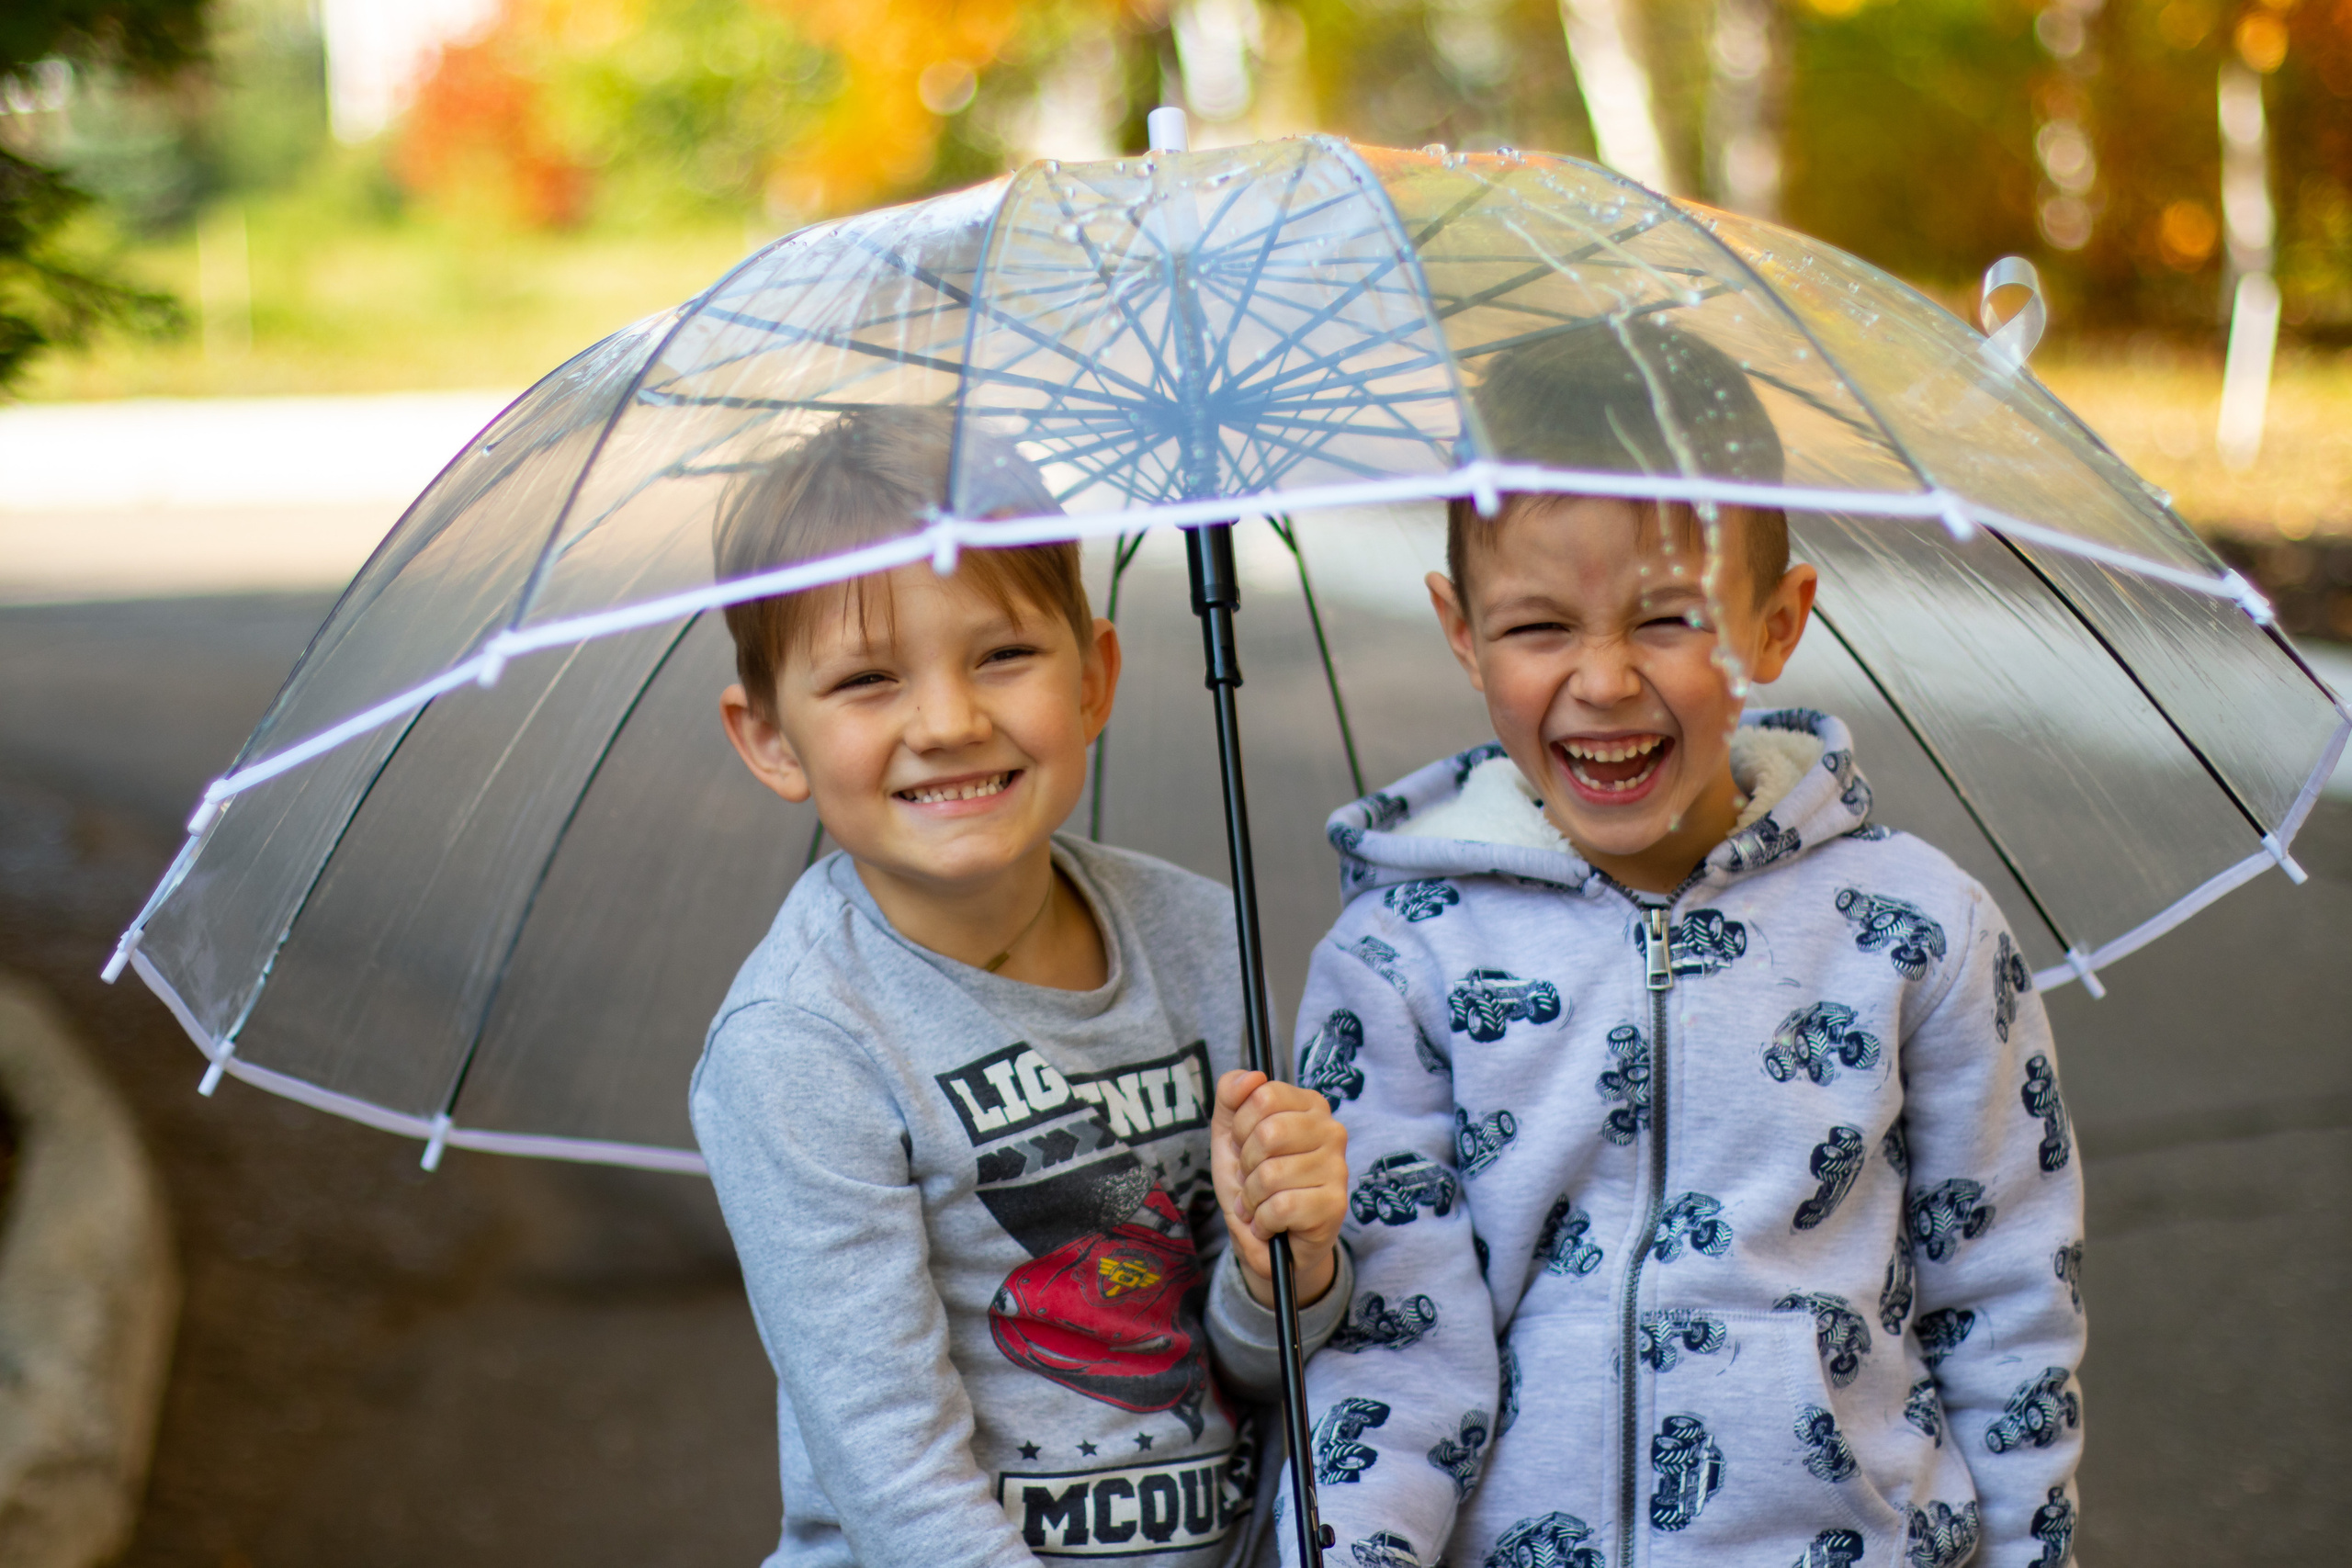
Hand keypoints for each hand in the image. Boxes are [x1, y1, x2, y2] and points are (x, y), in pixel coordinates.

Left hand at [1211, 1070, 1348, 1309]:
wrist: (1268, 1241)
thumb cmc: (1253, 1183)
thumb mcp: (1229, 1136)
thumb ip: (1231, 1096)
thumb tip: (1252, 1076)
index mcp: (1309, 1105)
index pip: (1264, 1095)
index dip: (1241, 1126)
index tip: (1245, 1145)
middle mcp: (1331, 1130)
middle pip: (1268, 1133)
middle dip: (1246, 1165)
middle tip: (1253, 1179)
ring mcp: (1338, 1167)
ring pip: (1271, 1175)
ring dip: (1252, 1199)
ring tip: (1261, 1205)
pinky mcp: (1335, 1205)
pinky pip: (1281, 1207)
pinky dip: (1263, 1221)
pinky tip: (1271, 1224)